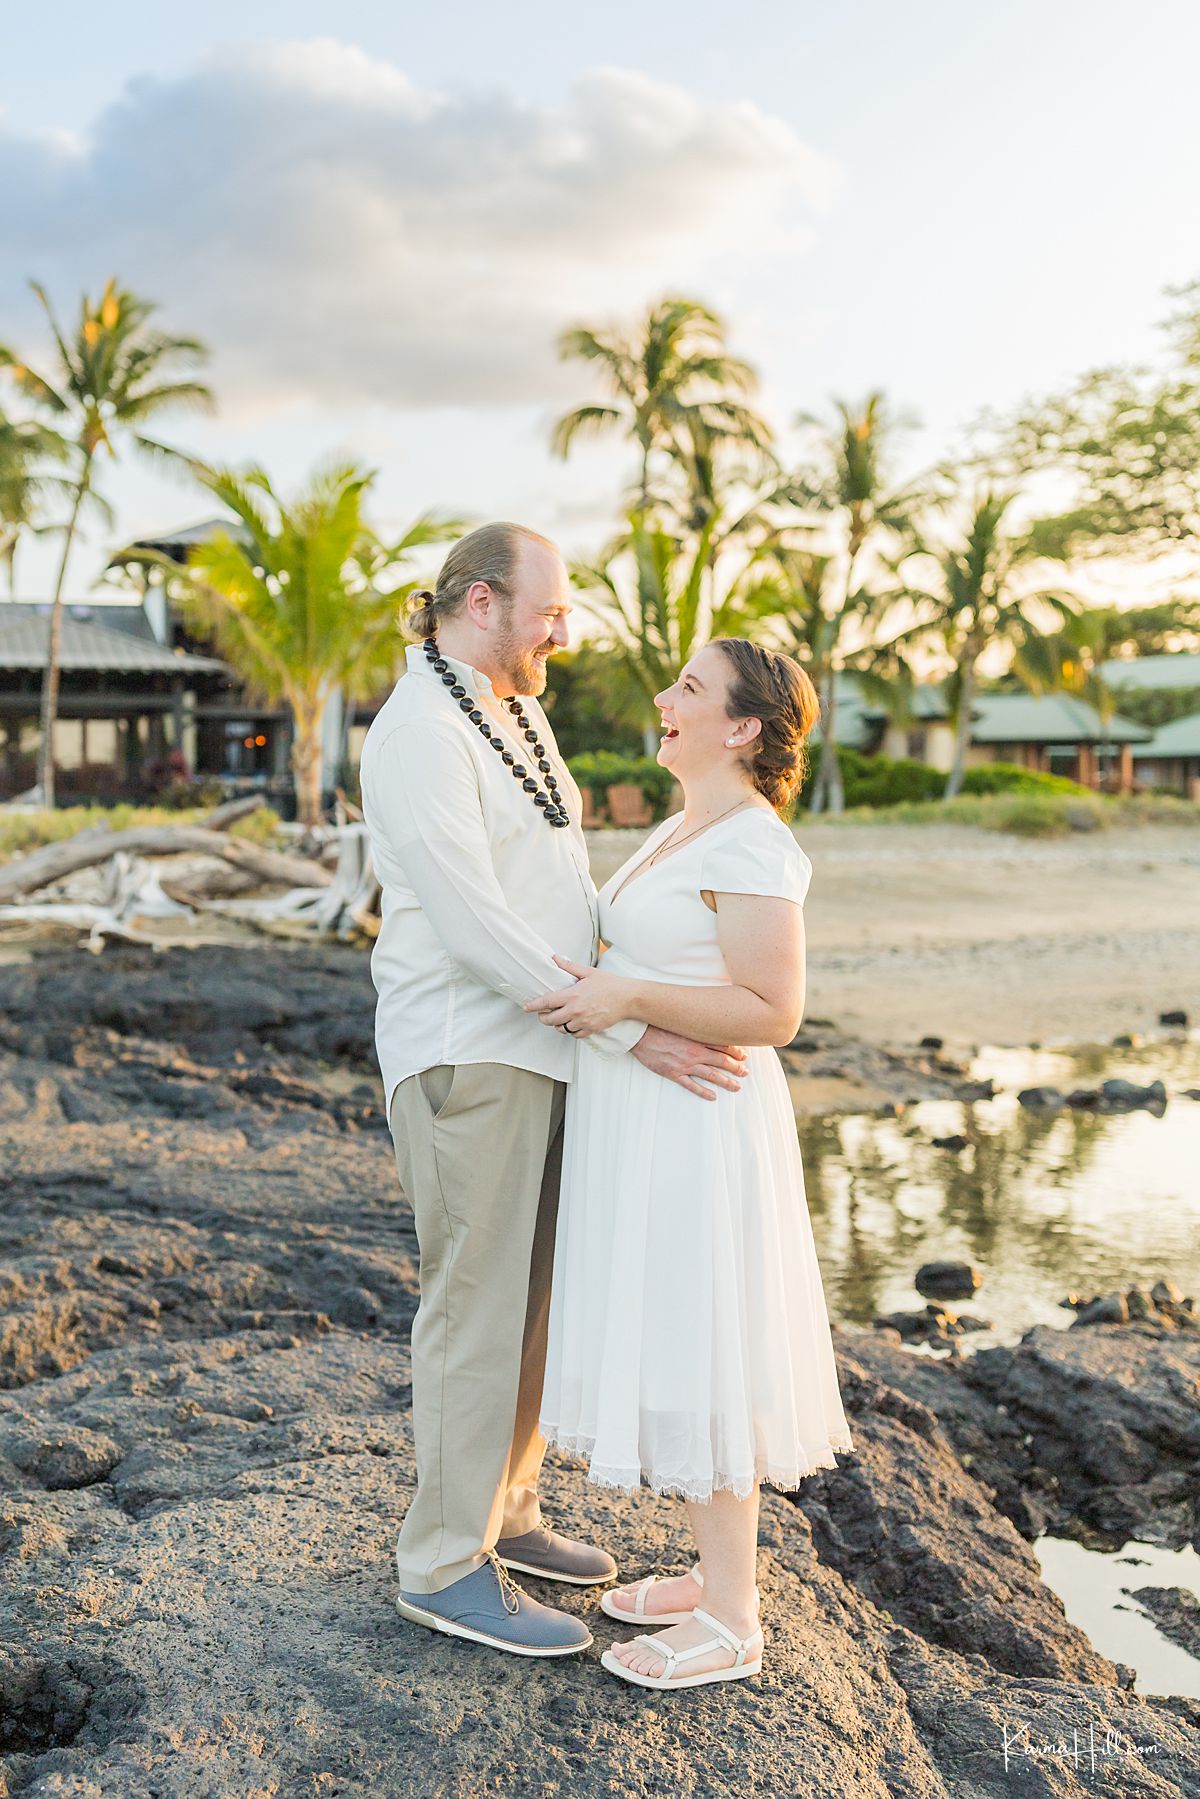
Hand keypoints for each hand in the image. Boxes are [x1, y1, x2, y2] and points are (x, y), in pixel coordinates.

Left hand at [523, 955, 638, 1035]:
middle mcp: (575, 1010)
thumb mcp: (589, 972)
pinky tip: (573, 1024)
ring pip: (561, 1029)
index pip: (546, 1002)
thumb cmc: (610, 984)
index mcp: (572, 995)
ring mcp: (583, 1022)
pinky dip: (571, 1031)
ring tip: (559, 1018)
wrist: (628, 998)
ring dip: (557, 1025)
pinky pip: (575, 1035)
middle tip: (543, 1014)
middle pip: (550, 1020)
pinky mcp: (591, 1029)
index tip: (526, 1007)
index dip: (534, 1006)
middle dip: (543, 1018)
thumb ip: (569, 966)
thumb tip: (555, 958)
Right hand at [631, 1026, 747, 1098]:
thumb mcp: (680, 1023)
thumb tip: (708, 1026)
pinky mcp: (674, 1073)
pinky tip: (713, 1096)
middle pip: (721, 1061)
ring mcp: (685, 1064)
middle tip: (745, 1072)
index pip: (722, 1045)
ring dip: (726, 1081)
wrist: (639, 1034)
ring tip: (736, 1087)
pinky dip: (703, 1092)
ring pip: (711, 1075)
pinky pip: (692, 1085)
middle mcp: (694, 1052)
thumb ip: (694, 1027)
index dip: (736, 1051)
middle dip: (735, 1067)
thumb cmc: (658, 1026)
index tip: (744, 1056)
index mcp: (696, 1038)